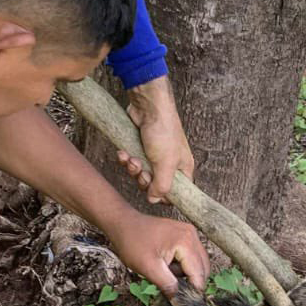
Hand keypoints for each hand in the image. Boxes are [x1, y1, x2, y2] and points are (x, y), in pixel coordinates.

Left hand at [107, 212, 208, 295]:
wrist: (123, 223)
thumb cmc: (132, 243)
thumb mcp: (148, 268)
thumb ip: (167, 285)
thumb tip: (180, 301)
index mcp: (186, 242)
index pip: (199, 274)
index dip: (192, 290)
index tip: (182, 301)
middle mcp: (193, 235)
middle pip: (203, 268)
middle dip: (190, 281)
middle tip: (172, 287)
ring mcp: (190, 233)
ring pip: (198, 263)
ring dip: (186, 274)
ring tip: (167, 272)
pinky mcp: (185, 235)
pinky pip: (192, 256)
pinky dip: (183, 266)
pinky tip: (168, 265)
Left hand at [119, 76, 194, 203]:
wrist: (148, 105)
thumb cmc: (163, 131)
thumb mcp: (165, 164)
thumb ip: (162, 186)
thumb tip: (154, 200)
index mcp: (182, 168)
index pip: (176, 192)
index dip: (163, 196)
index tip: (154, 192)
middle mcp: (169, 163)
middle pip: (154, 185)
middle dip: (143, 179)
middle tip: (141, 170)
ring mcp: (154, 155)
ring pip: (140, 174)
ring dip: (132, 168)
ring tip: (130, 158)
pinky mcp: (140, 148)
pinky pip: (131, 161)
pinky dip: (125, 159)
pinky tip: (123, 153)